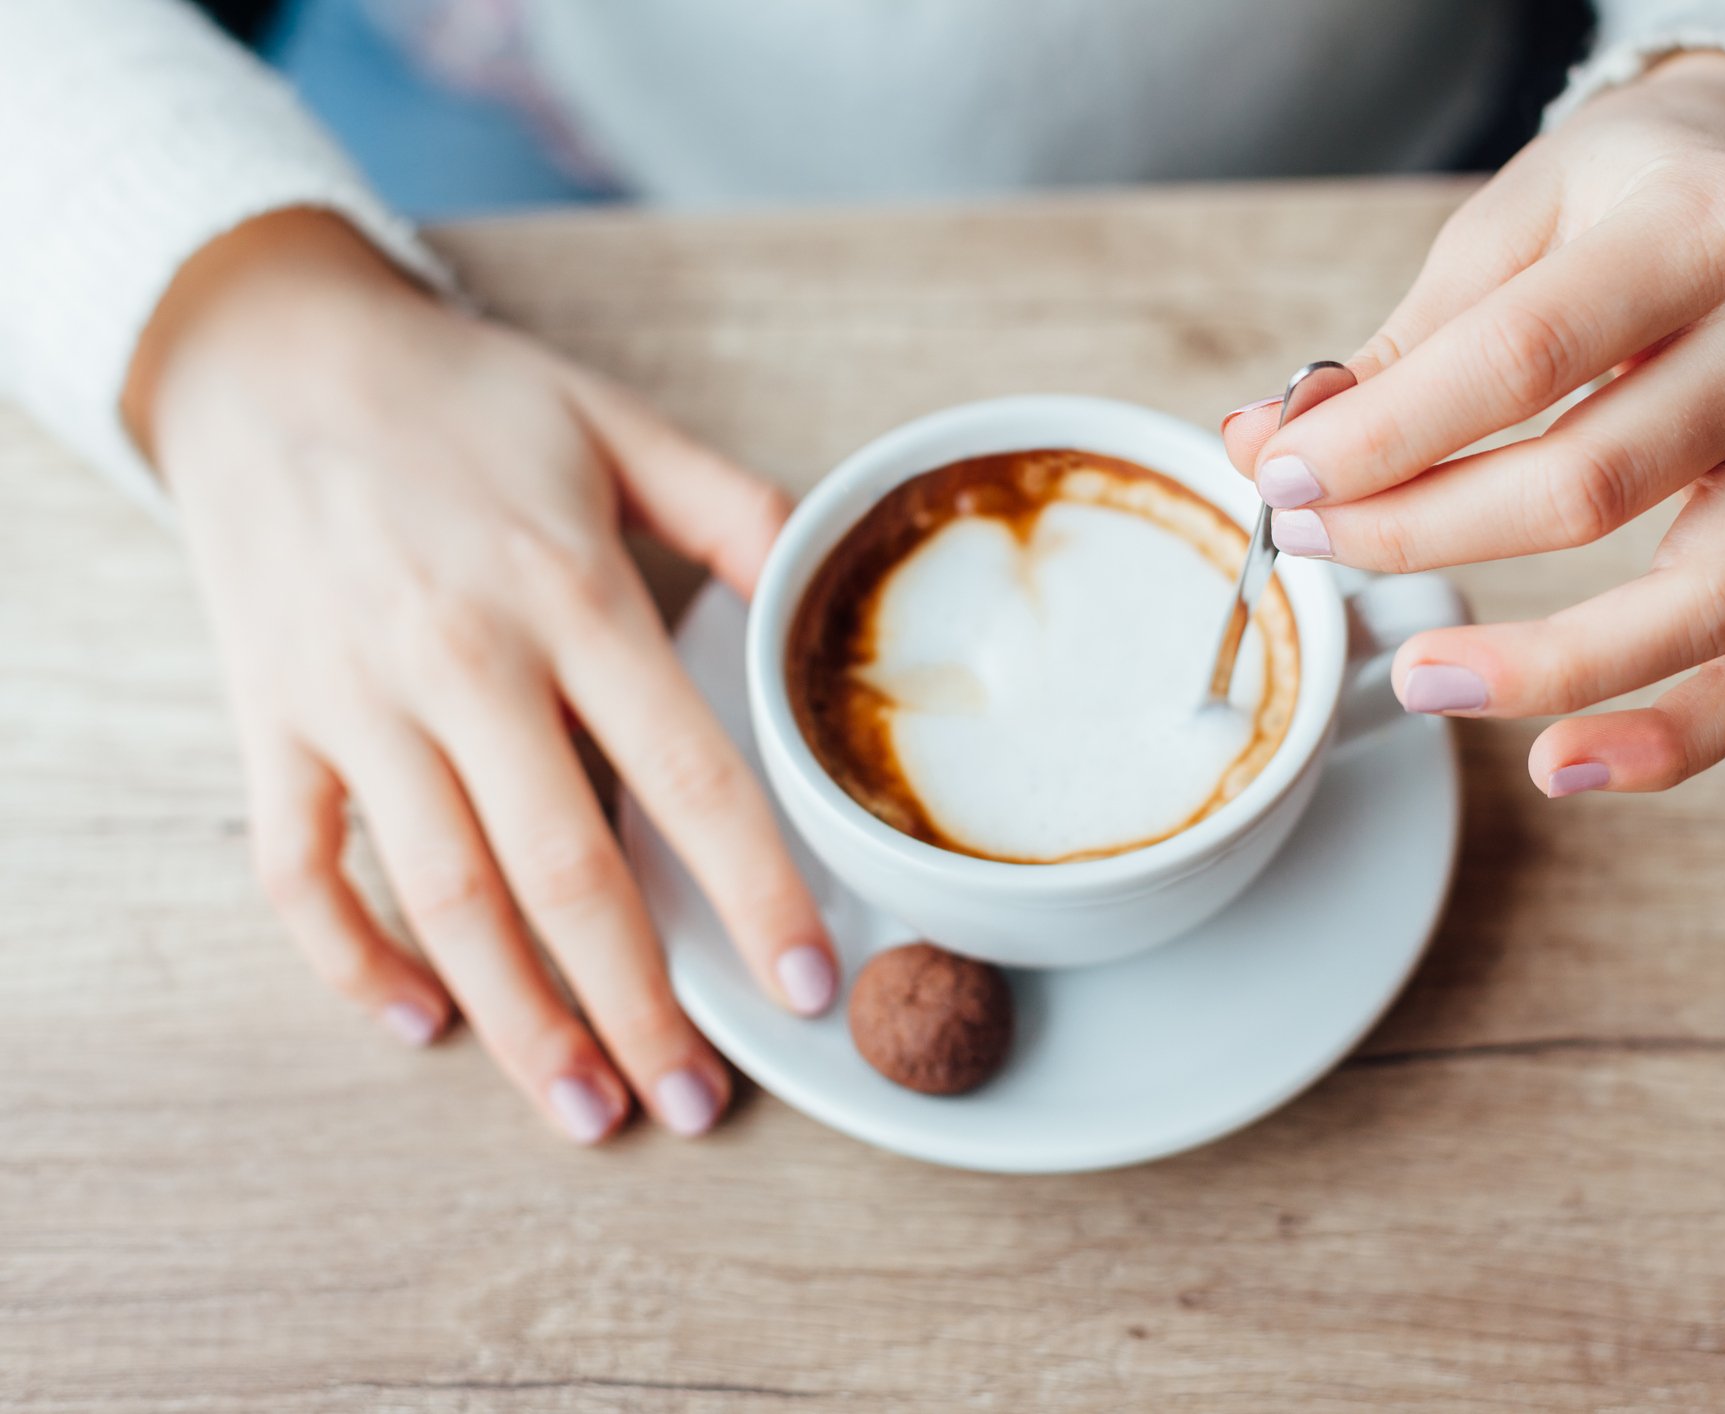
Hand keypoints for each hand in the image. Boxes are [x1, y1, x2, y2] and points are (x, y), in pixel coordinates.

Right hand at [125, 211, 839, 1141]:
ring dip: (519, 1021)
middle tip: (699, 1104)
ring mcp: (355, 703)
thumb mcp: (616, 425)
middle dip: (642, 1005)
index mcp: (569, 595)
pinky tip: (420, 1023)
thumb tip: (821, 588)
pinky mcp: (271, 727)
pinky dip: (352, 961)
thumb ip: (733, 511)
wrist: (274, 359)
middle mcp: (463, 663)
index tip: (806, 983)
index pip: (688, 776)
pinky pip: (300, 874)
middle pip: (566, 874)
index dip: (754, 893)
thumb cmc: (464, 401)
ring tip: (588, 1109)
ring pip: (445, 899)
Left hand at [1224, 53, 1724, 796]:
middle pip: (1589, 485)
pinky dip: (1672, 737)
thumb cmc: (1629, 193)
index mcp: (1709, 231)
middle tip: (1309, 542)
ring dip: (1544, 667)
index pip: (1522, 359)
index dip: (1388, 434)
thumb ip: (1401, 343)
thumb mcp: (1512, 221)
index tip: (1282, 474)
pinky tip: (1565, 765)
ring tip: (1417, 684)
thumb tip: (1266, 442)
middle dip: (1419, 532)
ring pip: (1698, 602)